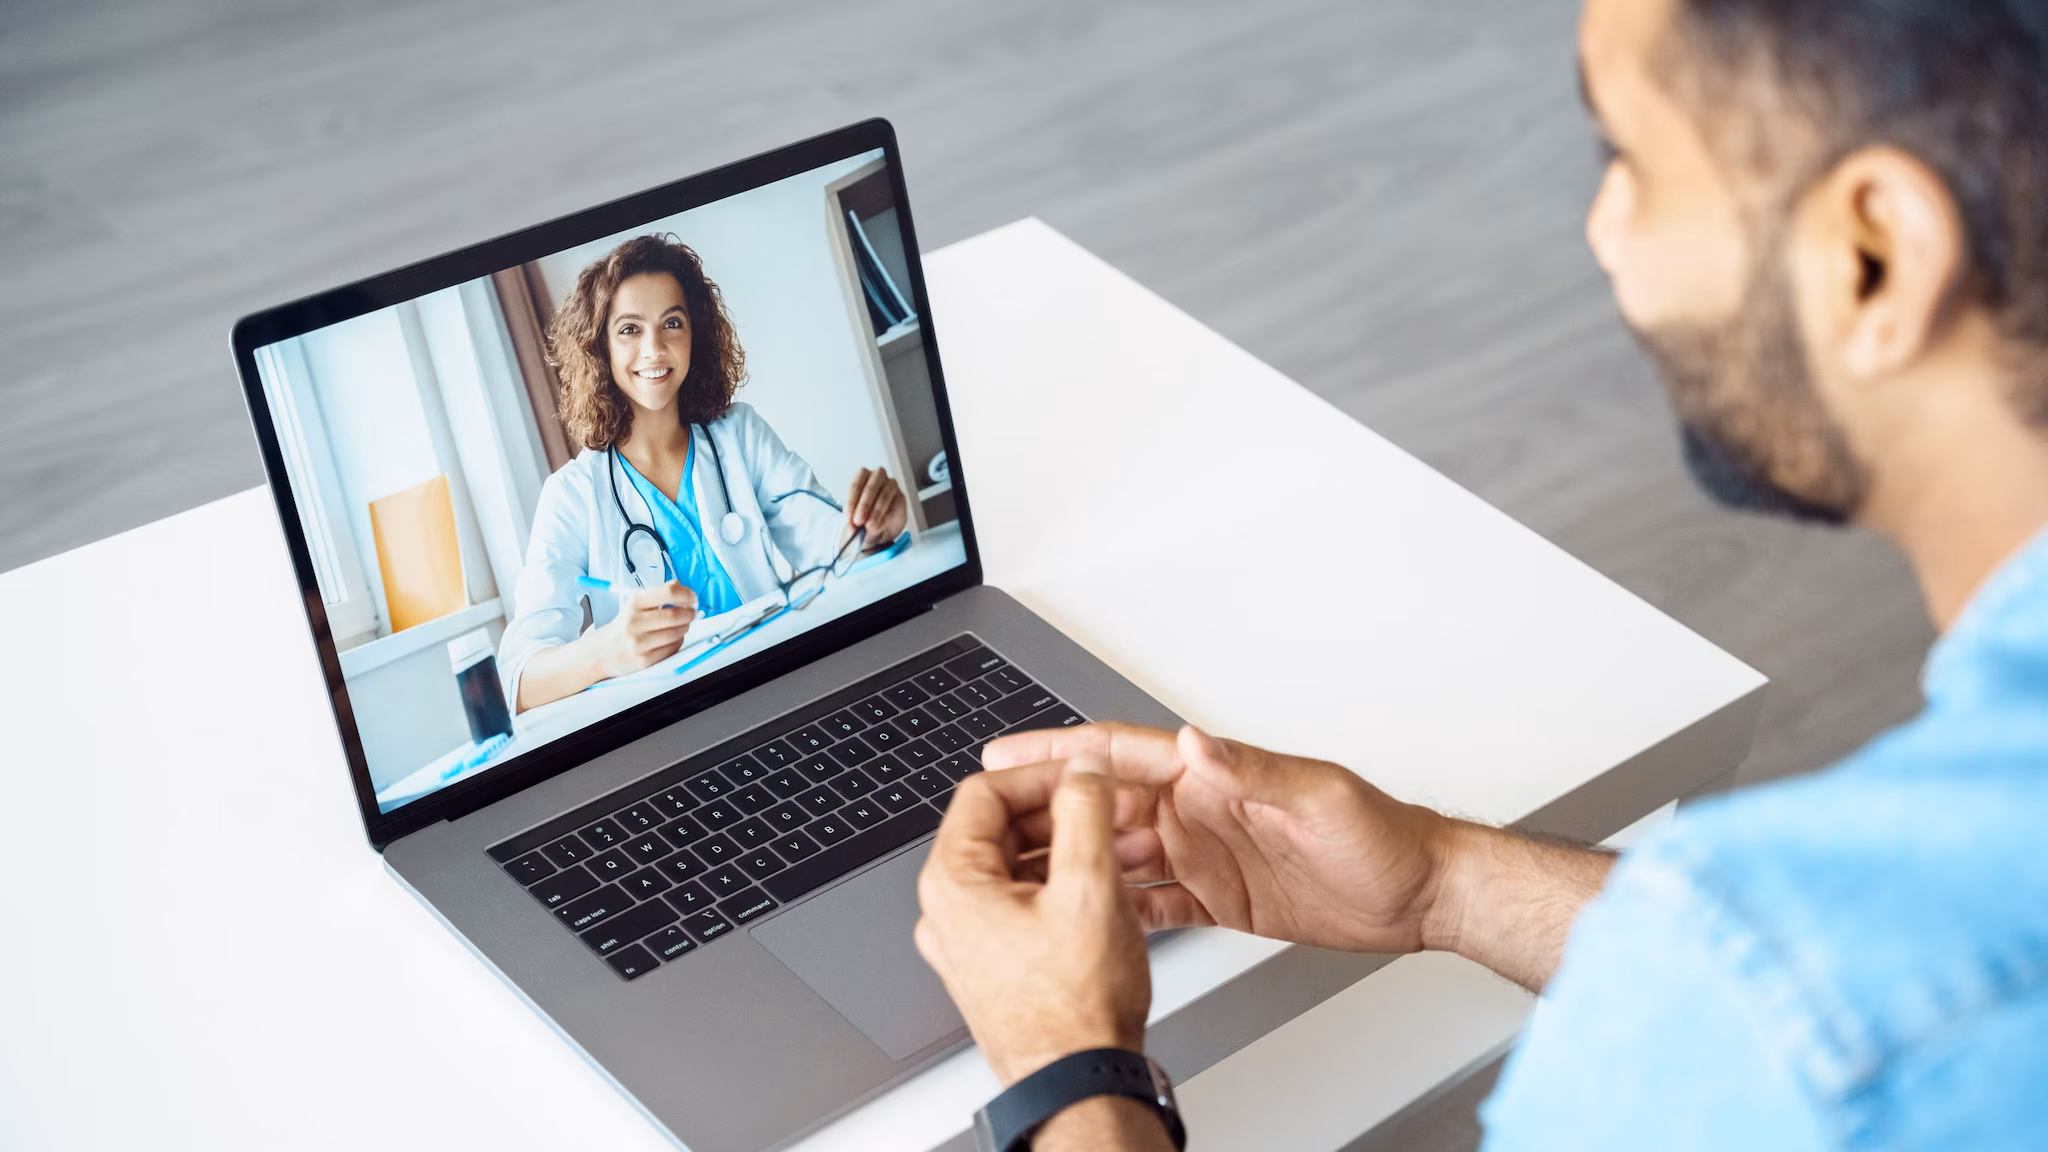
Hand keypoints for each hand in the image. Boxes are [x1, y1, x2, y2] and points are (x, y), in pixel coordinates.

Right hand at [593, 579, 696, 677]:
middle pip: (676, 615)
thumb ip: (658, 596)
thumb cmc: (623, 627)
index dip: (687, 594)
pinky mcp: (644, 660)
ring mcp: (639, 642)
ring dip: (685, 628)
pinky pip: (672, 648)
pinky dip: (678, 642)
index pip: (668, 592)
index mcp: (634, 603)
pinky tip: (672, 639)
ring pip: (677, 633)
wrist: (600, 653)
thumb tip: (684, 590)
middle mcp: (635, 622)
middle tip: (693, 613)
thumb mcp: (635, 606)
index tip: (692, 597)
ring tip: (682, 625)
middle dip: (690, 613)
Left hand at [844, 466, 907, 552]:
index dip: (851, 503)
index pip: (855, 485)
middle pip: (870, 488)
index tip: (850, 518)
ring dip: (876, 512)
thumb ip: (854, 520)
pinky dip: (886, 518)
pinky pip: (894, 506)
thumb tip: (854, 528)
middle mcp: (878, 477)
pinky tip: (880, 526)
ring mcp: (891, 485)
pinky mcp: (901, 497)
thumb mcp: (855, 517)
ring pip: (884, 496)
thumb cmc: (865, 514)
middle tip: (858, 522)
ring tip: (870, 526)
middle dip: (864, 506)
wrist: (881, 525)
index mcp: (862, 475)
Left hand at [915, 758, 1151, 1085]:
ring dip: (1074, 849)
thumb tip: (1083, 771)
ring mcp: (971, 943)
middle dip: (1067, 814)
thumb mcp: (1089, 887)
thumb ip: (1085, 813)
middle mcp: (950, 912)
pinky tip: (1114, 888)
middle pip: (1003, 829)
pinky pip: (1026, 905)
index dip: (1042, 774)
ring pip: (1020, 867)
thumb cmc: (1076, 1007)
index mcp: (954, 884)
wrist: (1080, 1082)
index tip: (1084, 775)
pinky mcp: (997, 966)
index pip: (985, 792)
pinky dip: (1067, 886)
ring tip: (1128, 849)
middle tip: (1115, 809)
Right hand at [983, 723, 1452, 953]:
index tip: (1008, 751)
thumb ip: (1253, 770)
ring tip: (1014, 868)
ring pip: (1116, 853)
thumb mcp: (1318, 798)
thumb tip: (1194, 741)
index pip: (1122, 755)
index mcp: (1214, 777)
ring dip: (1068, 857)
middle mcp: (1201, 810)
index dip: (1061, 751)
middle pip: (1103, 805)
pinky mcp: (1217, 898)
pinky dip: (1113, 906)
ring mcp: (1205, 854)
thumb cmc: (1382, 838)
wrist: (1419, 893)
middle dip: (1046, 807)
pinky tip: (1078, 915)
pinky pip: (1150, 901)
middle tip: (989, 819)